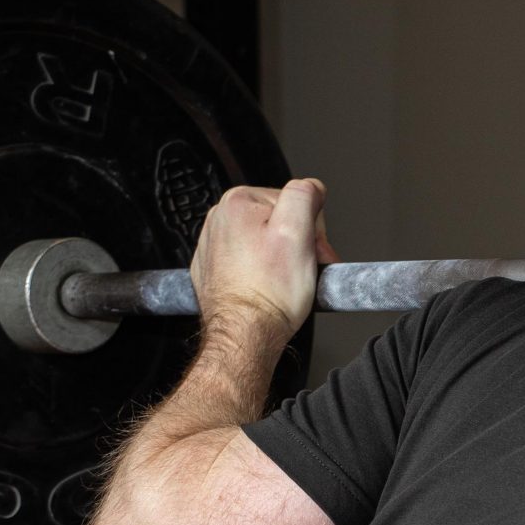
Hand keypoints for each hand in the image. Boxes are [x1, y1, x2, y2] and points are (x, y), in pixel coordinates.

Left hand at [189, 178, 336, 339]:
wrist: (245, 335)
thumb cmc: (269, 294)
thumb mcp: (299, 232)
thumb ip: (305, 195)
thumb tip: (311, 188)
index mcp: (238, 202)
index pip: (294, 201)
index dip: (311, 230)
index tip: (311, 254)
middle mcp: (220, 219)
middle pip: (279, 220)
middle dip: (296, 244)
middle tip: (299, 271)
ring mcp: (213, 245)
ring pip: (264, 241)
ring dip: (280, 259)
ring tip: (281, 282)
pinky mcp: (214, 269)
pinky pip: (248, 261)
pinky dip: (261, 273)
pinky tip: (265, 287)